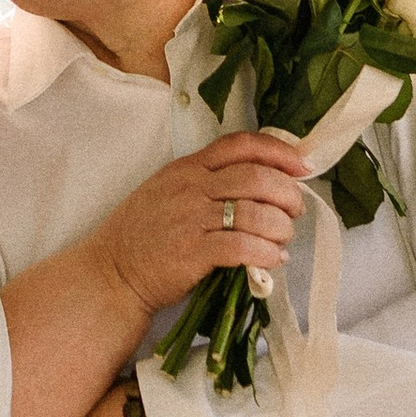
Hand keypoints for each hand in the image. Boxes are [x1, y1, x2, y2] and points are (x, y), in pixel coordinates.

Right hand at [85, 132, 308, 329]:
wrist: (113, 272)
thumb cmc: (143, 234)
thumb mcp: (168, 191)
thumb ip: (206, 182)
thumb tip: (262, 185)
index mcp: (187, 167)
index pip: (240, 145)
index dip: (278, 152)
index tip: (302, 165)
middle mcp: (190, 187)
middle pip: (256, 177)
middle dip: (287, 193)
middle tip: (295, 210)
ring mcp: (190, 219)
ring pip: (255, 213)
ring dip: (281, 227)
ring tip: (283, 238)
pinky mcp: (192, 253)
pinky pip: (242, 247)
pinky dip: (266, 253)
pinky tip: (272, 259)